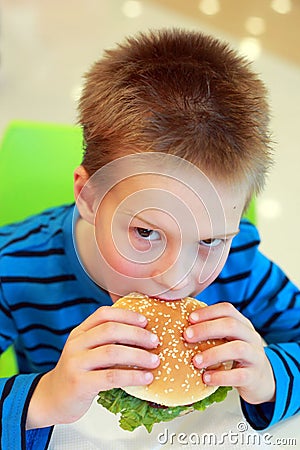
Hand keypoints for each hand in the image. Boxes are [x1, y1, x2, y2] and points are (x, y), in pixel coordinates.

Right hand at [26, 306, 159, 428]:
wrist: (52, 399)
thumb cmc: (77, 374)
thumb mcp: (86, 351)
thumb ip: (105, 341)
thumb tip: (142, 334)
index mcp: (79, 332)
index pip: (103, 314)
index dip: (126, 315)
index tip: (145, 321)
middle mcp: (76, 344)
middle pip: (110, 330)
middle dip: (137, 334)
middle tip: (155, 342)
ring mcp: (76, 363)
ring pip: (112, 352)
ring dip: (138, 356)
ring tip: (154, 361)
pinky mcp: (80, 384)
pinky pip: (111, 377)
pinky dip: (132, 376)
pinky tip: (145, 378)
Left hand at [183, 302, 275, 404]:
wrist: (263, 381)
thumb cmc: (237, 357)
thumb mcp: (229, 340)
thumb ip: (213, 332)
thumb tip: (181, 326)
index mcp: (243, 324)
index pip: (227, 310)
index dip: (208, 312)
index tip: (189, 318)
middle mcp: (251, 337)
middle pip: (231, 325)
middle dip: (207, 329)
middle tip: (187, 336)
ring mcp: (255, 357)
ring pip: (238, 349)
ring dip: (213, 353)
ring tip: (195, 361)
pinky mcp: (254, 377)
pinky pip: (239, 375)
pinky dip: (221, 376)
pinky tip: (206, 378)